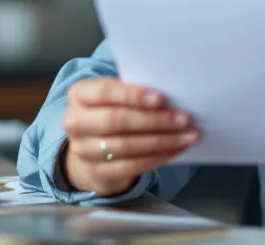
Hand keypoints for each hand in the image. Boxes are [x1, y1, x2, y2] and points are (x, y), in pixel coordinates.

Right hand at [60, 77, 199, 195]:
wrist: (91, 145)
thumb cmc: (110, 110)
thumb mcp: (115, 95)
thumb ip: (133, 93)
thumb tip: (172, 96)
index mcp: (79, 94)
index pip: (104, 92)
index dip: (133, 95)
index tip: (161, 98)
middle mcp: (75, 122)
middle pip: (117, 121)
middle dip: (155, 120)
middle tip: (184, 118)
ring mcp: (83, 150)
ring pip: (127, 146)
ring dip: (163, 141)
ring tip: (188, 135)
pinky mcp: (96, 172)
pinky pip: (131, 166)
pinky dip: (158, 158)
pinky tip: (176, 150)